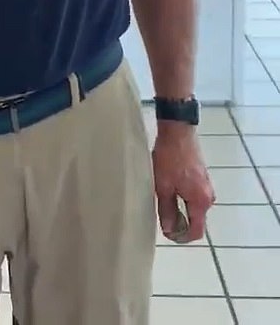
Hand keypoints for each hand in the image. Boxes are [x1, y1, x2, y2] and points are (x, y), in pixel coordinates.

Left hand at [152, 125, 214, 242]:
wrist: (178, 131)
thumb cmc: (170, 159)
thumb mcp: (163, 187)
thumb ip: (167, 211)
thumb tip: (169, 230)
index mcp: (201, 201)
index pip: (197, 231)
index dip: (182, 237)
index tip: (167, 233)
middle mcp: (208, 196)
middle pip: (196, 220)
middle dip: (180, 223)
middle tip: (161, 218)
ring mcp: (207, 185)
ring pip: (194, 207)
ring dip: (180, 210)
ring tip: (163, 202)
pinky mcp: (202, 176)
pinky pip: (194, 196)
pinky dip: (183, 199)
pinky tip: (169, 190)